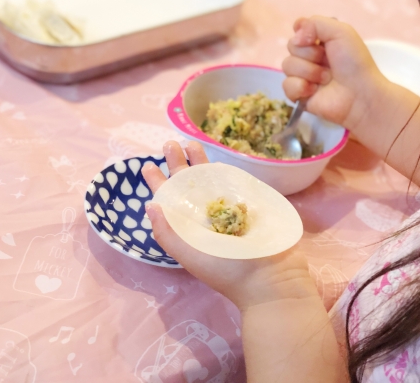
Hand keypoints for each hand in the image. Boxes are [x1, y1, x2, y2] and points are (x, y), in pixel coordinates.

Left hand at [142, 141, 317, 310]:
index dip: (158, 184)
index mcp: (189, 229)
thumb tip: (151, 204)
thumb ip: (167, 232)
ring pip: (210, 181)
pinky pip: (234, 185)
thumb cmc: (227, 269)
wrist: (271, 278)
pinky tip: (217, 158)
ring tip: (190, 141)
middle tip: (169, 143)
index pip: (170, 203)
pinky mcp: (250, 207)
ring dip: (200, 161)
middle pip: (188, 186)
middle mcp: (206, 218)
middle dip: (178, 164)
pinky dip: (224, 171)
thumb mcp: (190, 254)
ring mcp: (229, 211)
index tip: (148, 165)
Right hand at [282, 16, 388, 130]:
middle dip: (310, 54)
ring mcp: (303, 76)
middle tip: (327, 63)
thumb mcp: (340, 31)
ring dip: (309, 71)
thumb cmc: (354, 62)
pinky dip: (300, 87)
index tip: (314, 39)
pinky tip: (314, 91)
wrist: (359, 94)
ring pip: (287, 66)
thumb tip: (295, 37)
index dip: (303, 34)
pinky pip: (286, 85)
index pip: (298, 31)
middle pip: (291, 46)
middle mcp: (310, 57)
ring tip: (326, 79)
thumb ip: (314, 23)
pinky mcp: (299, 95)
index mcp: (320, 41)